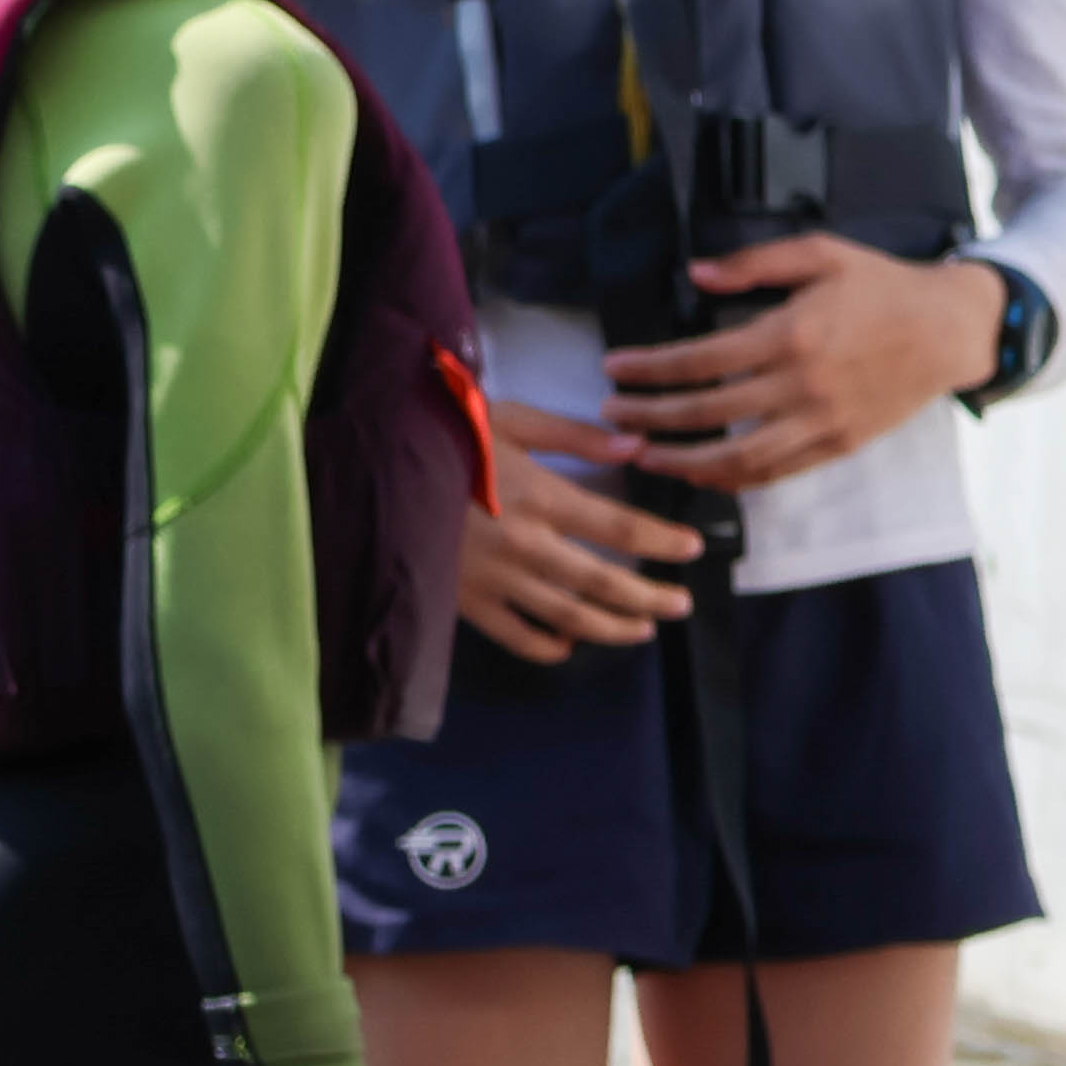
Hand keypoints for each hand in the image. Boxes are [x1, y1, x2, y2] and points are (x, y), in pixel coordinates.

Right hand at [453, 399, 696, 666]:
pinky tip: (568, 644)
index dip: (663, 541)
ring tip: (643, 629)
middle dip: (650, 597)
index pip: (620, 527)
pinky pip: (514, 635)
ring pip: (568, 616)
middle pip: (604, 582)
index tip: (691, 549)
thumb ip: (575, 436)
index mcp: (540, 496)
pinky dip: (546, 646)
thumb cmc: (444, 433)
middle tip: (681, 605)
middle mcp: (524, 544)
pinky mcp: (464, 599)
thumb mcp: (510, 418)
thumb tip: (636, 447)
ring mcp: (494, 578)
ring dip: (612, 627)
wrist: (373, 466)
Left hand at [600, 235, 1013, 492]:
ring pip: (739, 457)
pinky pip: (777, 472)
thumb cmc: (884, 287)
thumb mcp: (820, 253)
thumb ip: (752, 264)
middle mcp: (802, 385)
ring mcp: (822, 422)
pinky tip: (702, 474)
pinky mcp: (839, 445)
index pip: (700, 360)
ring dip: (684, 462)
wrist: (949, 329)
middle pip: (708, 413)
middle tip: (612, 416)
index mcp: (791, 333)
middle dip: (650, 418)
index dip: (650, 369)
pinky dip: (734, 479)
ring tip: (646, 456)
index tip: (615, 370)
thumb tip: (694, 275)